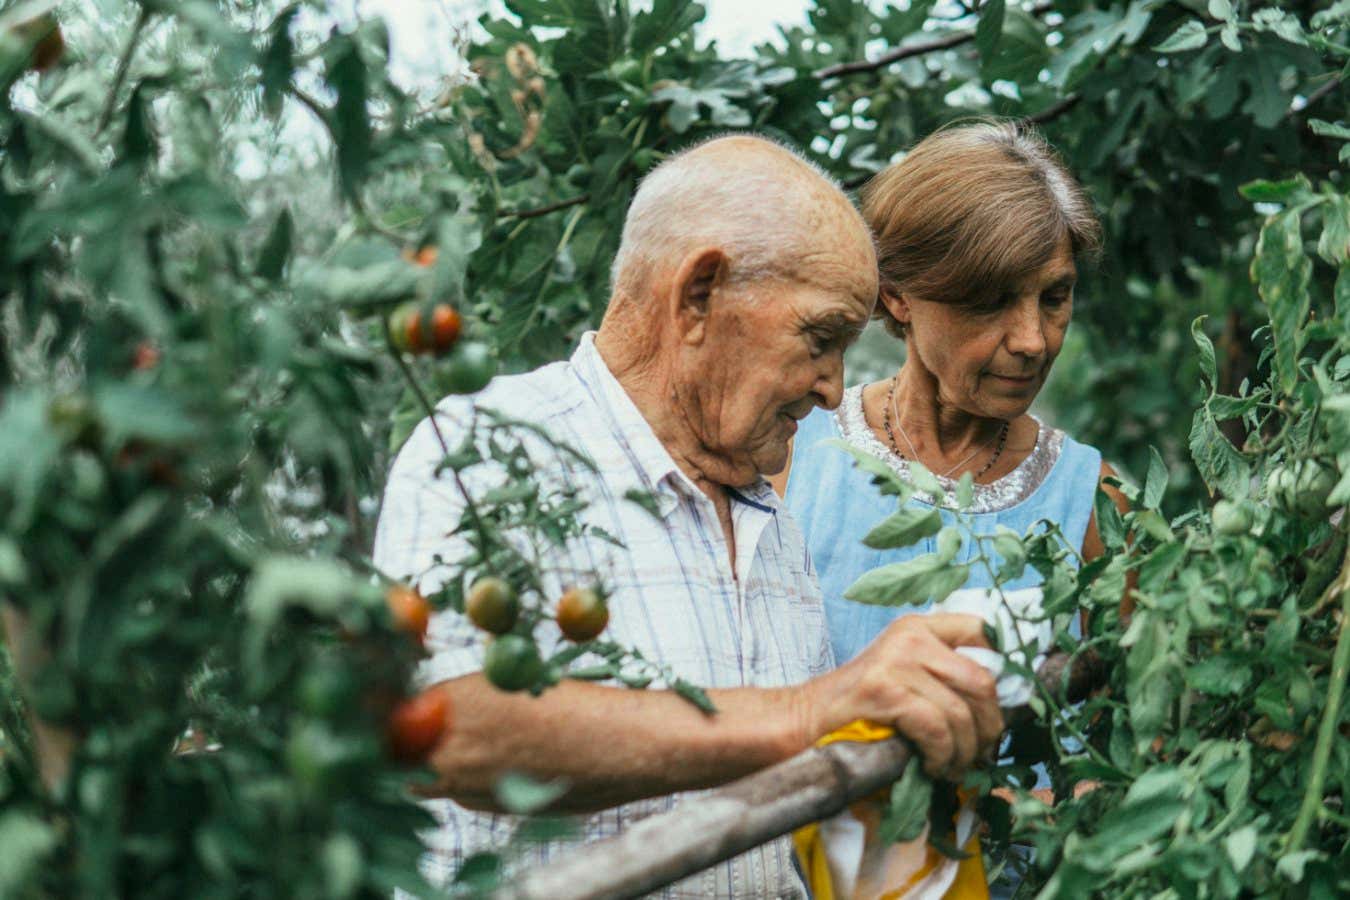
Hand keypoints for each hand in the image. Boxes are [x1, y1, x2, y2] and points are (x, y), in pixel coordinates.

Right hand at [806, 613, 1002, 779]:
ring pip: (961, 710)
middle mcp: (910, 635)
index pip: (981, 630)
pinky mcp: (885, 689)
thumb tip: (1002, 708)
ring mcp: (897, 660)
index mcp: (918, 627)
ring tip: (953, 767)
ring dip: (965, 750)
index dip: (1004, 667)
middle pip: (981, 679)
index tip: (1001, 704)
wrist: (805, 720)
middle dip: (990, 725)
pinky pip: (936, 728)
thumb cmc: (860, 708)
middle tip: (982, 752)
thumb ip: (944, 677)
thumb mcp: (905, 677)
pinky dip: (942, 755)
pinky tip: (932, 766)